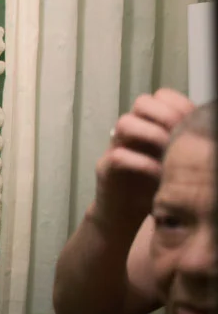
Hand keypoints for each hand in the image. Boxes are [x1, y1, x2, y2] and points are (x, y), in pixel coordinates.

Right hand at [92, 88, 193, 232]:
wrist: (125, 215)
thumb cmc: (154, 188)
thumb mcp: (176, 163)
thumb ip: (186, 145)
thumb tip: (211, 133)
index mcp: (149, 124)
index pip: (161, 97)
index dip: (178, 104)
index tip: (192, 120)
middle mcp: (131, 132)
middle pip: (142, 103)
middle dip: (164, 114)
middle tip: (178, 132)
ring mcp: (116, 147)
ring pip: (125, 123)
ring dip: (151, 133)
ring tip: (168, 151)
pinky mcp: (106, 168)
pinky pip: (119, 155)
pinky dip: (142, 162)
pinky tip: (159, 173)